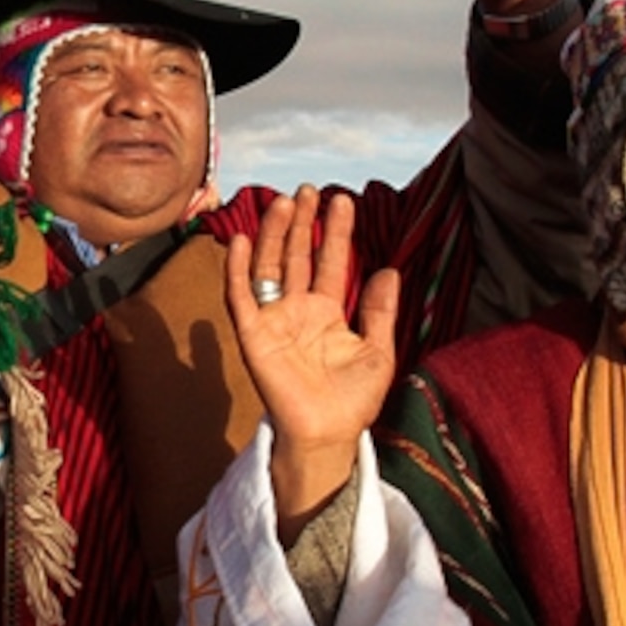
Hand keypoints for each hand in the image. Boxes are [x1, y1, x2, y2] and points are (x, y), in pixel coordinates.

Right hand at [224, 187, 400, 538]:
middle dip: (302, 223)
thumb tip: (387, 270)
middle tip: (309, 190)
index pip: (329, 262)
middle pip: (296, 256)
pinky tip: (243, 241)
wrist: (329, 435)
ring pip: (269, 267)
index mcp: (326, 312)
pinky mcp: (253, 336)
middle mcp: (297, 310)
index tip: (343, 202)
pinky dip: (238, 270)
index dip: (335, 233)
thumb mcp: (379, 351)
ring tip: (284, 203)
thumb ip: (380, 311)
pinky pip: (241, 298)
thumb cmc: (353, 401)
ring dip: (274, 236)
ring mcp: (273, 321)